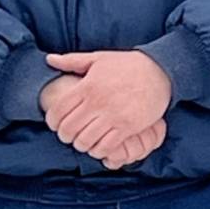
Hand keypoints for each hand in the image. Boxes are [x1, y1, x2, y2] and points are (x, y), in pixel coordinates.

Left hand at [42, 49, 172, 165]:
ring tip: (83, 142)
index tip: (55, 125)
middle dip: (65, 136)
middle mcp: (98, 102)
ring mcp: (113, 115)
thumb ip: (72, 60)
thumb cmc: (127, 65)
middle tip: (68, 136)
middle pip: (69, 129)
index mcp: (87, 85)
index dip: (52, 122)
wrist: (160, 71)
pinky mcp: (128, 126)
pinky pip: (106, 146)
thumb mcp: (98, 58)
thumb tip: (49, 59)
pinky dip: (99, 150)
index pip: (59, 110)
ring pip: (86, 141)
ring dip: (81, 145)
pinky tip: (99, 146)